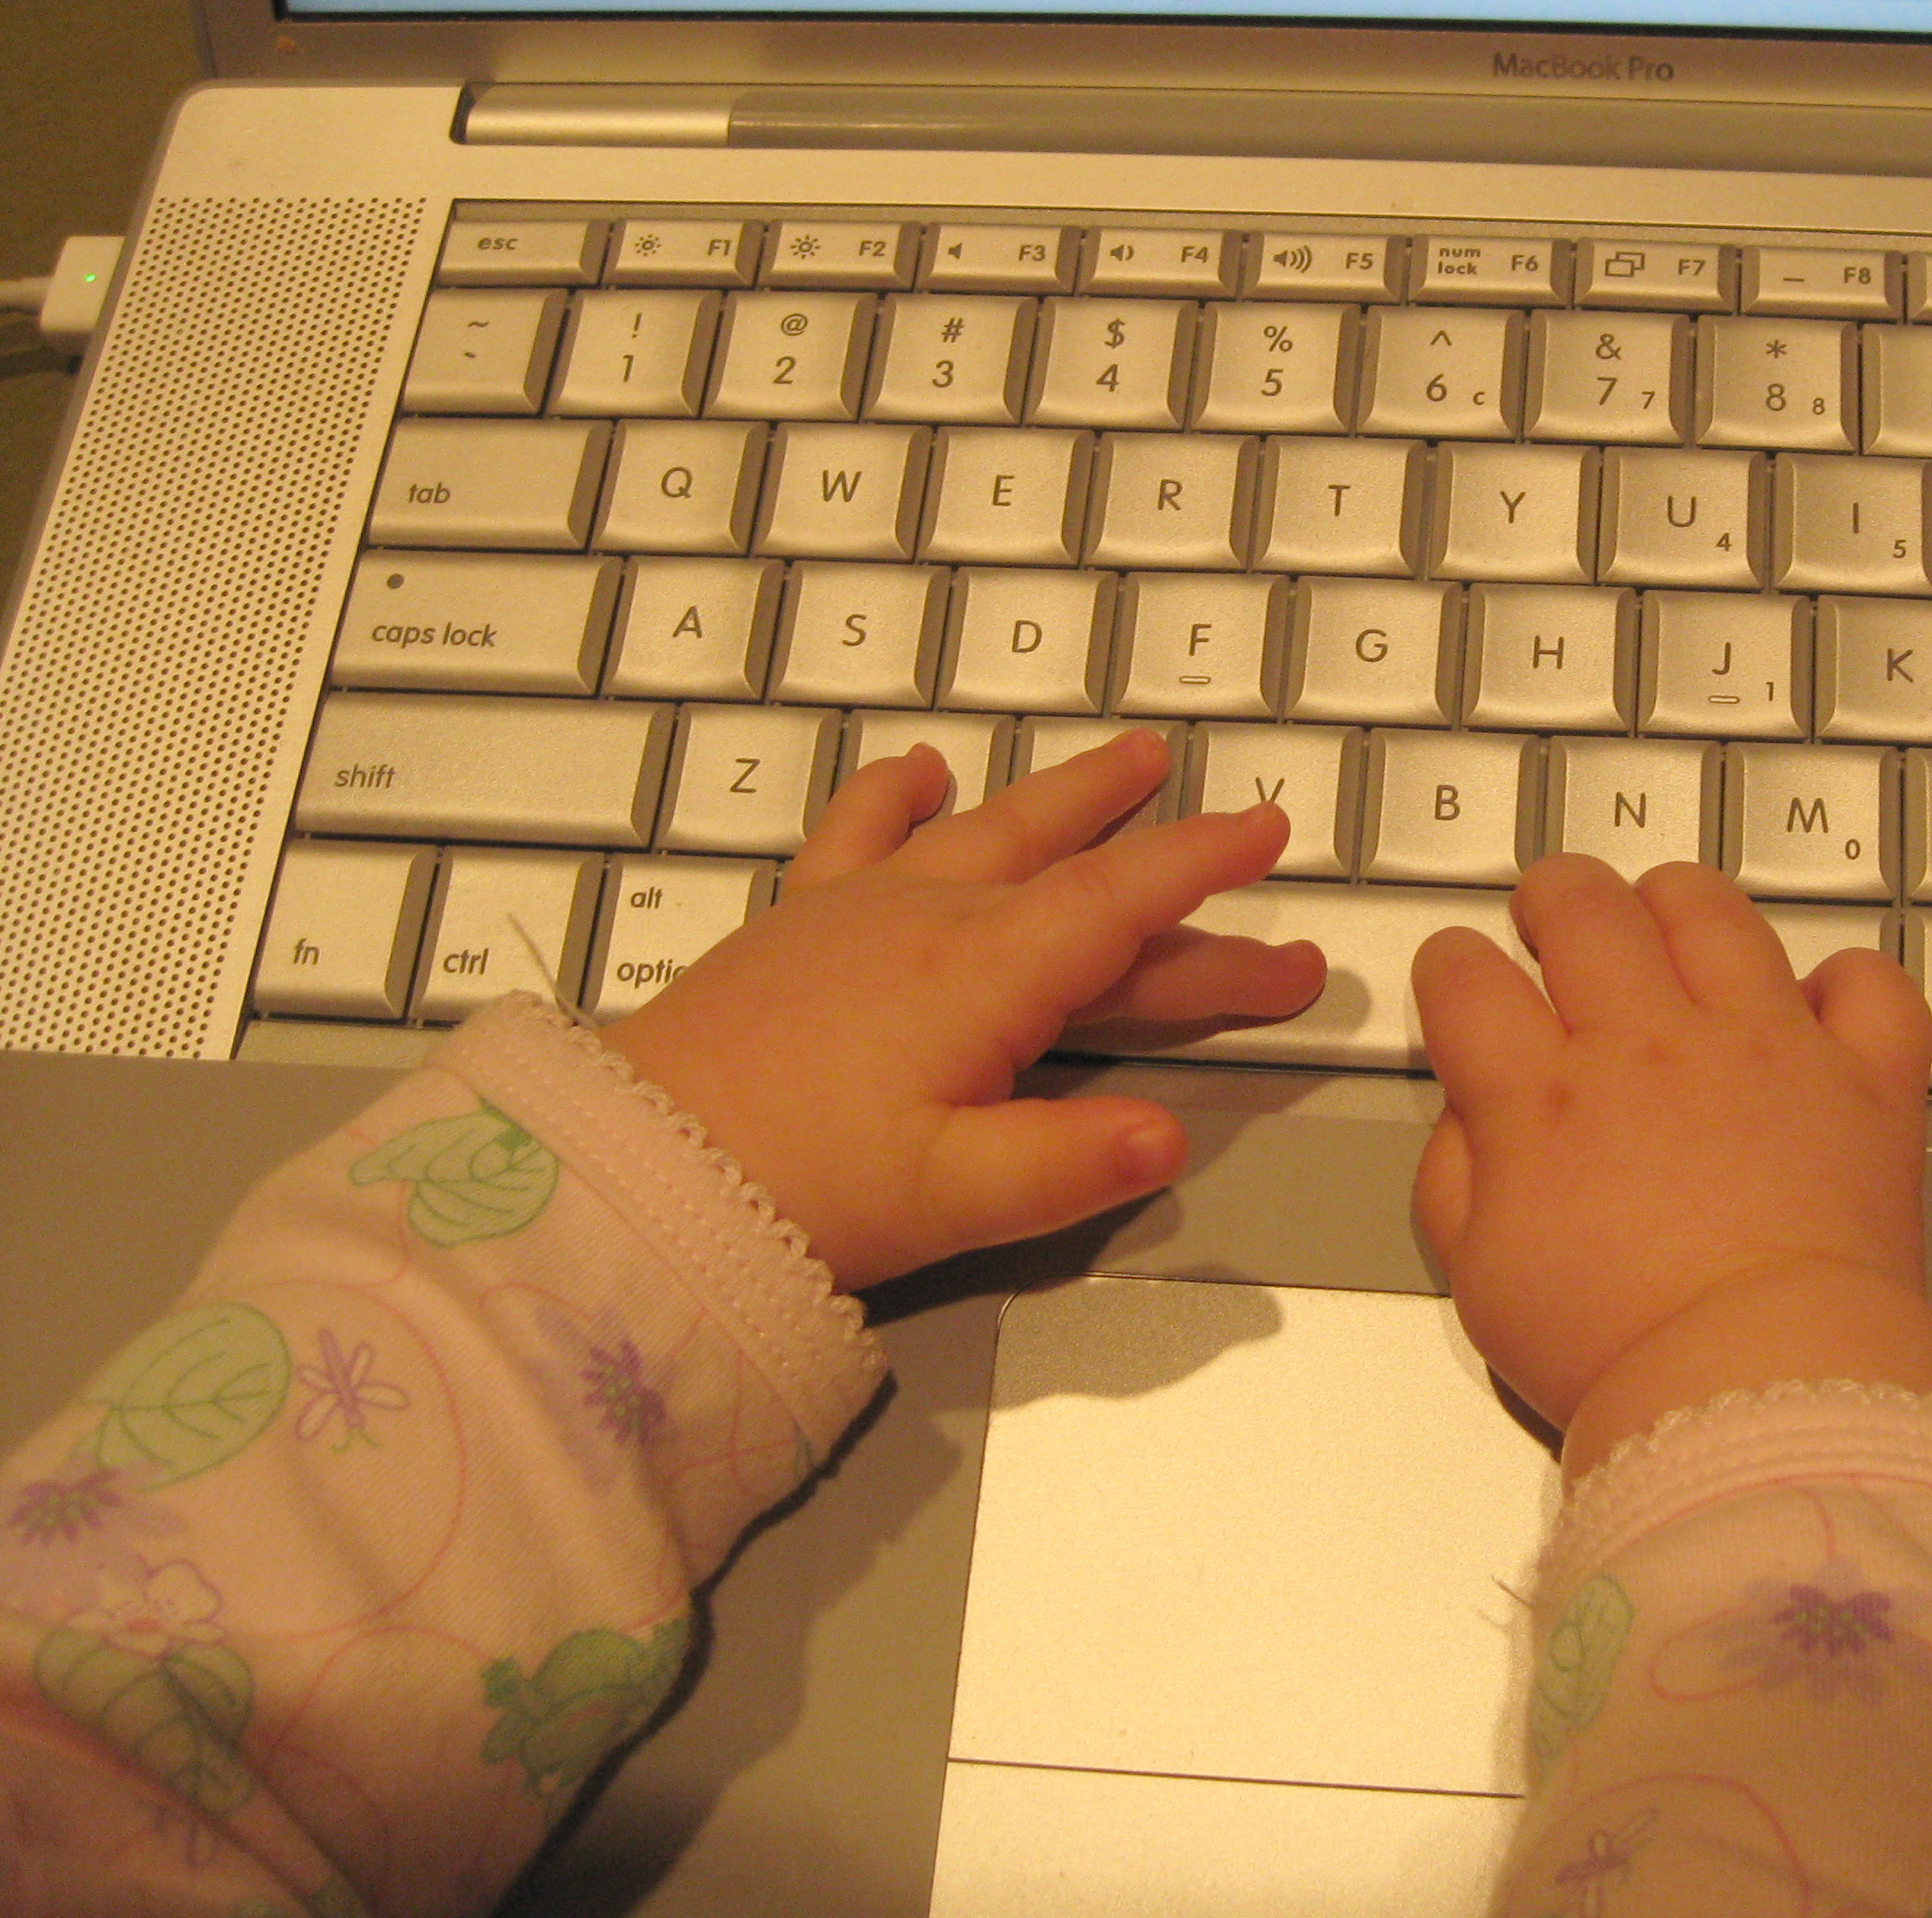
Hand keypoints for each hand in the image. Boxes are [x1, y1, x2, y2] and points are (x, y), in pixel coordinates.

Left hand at [604, 731, 1324, 1289]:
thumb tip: (1171, 1137)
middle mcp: (931, 918)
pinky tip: (918, 767)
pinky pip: (857, 833)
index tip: (1272, 829)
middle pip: (1076, 869)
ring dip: (1065, 797)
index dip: (1204, 864)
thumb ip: (1066, 1166)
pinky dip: (895, 795)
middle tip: (1248, 826)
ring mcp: (858, 910)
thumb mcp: (948, 1200)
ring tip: (1128, 760)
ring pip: (988, 831)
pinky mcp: (795, 926)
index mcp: (984, 977)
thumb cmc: (795, 1190)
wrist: (629, 1171)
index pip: (1122, 903)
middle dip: (1170, 851)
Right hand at [1410, 855, 1931, 1476]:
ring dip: (1676, 902)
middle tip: (1554, 915)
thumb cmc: (1618, 1352)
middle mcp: (1649, 1047)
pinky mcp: (1861, 1078)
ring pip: (1712, 911)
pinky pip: (1866, 984)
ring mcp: (1764, 1048)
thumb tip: (1470, 1112)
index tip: (1462, 978)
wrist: (1760, 1390)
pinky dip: (1842, 983)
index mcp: (1544, 1098)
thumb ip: (1455, 1177)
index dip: (1452, 964)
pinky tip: (1814, 1006)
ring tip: (1665, 920)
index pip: (1467, 977)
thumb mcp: (1480, 1280)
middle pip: (1584, 905)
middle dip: (1555, 895)